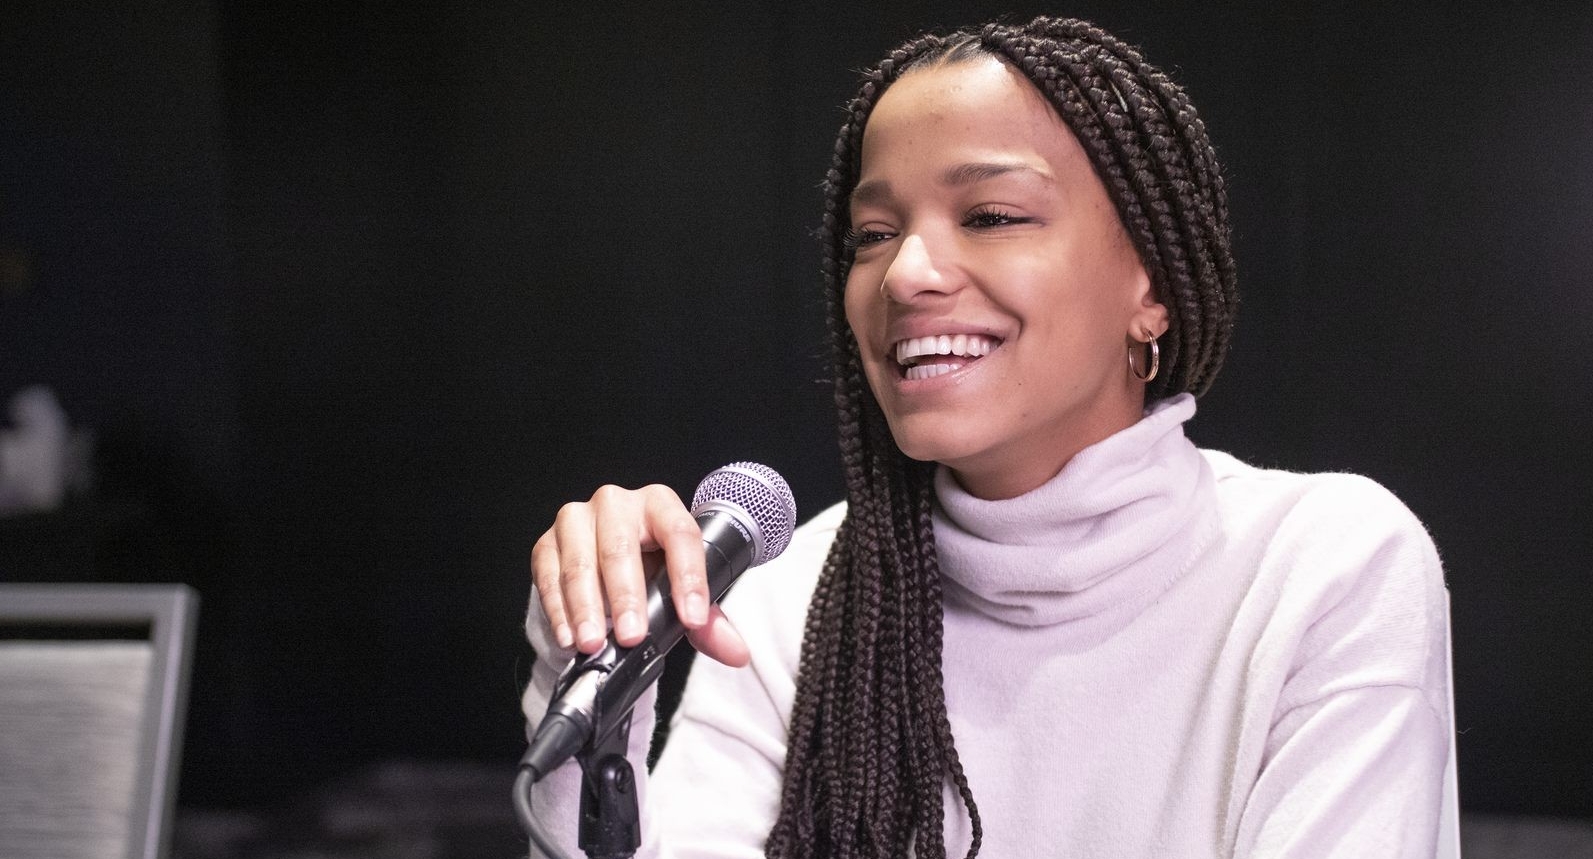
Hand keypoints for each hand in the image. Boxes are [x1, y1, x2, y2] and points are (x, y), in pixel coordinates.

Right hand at [530, 484, 749, 667]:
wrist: (608, 560)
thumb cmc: (652, 568)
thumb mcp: (682, 589)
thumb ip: (709, 621)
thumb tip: (735, 651)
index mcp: (660, 505)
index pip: (681, 534)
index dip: (689, 577)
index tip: (692, 618)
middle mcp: (617, 503)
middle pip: (621, 548)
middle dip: (627, 597)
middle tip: (633, 637)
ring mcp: (577, 519)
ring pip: (581, 563)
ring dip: (587, 608)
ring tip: (594, 643)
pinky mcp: (547, 542)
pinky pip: (549, 576)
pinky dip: (558, 611)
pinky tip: (568, 637)